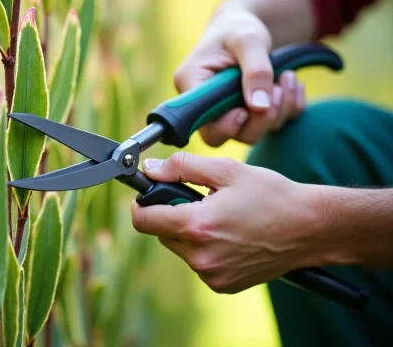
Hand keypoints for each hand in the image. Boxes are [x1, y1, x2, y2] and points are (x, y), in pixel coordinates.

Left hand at [130, 152, 323, 293]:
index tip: (151, 195)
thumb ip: (182, 167)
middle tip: (202, 202)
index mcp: (197, 226)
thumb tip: (151, 170)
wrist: (309, 229)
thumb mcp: (226, 171)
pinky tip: (230, 237)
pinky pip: (197, 263)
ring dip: (189, 233)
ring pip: (179, 248)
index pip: (143, 220)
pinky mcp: (221, 286)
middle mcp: (200, 256)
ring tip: (221, 219)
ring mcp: (211, 275)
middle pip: (161, 233)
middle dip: (173, 215)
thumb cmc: (271, 196)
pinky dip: (205, 249)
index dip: (142, 204)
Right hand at [174, 5, 305, 146]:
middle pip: (223, 136)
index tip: (246, 108)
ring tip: (288, 77)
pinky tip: (292, 84)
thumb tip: (259, 106)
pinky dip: (288, 108)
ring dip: (278, 110)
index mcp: (190, 83)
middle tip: (277, 90)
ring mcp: (223, 113)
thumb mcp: (248, 39)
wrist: (246, 26)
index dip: (226, 125)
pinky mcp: (245, 115)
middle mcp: (202, 104)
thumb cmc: (239, 28)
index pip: (199, 122)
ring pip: (250, 133)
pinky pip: (271, 125)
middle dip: (258, 120)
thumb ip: (255, 70)